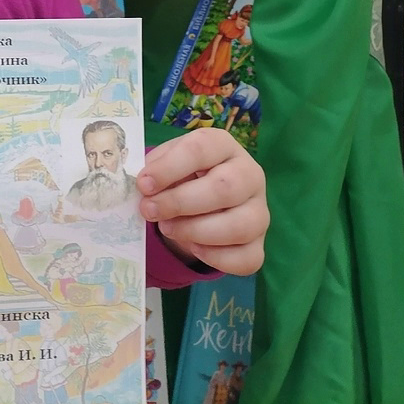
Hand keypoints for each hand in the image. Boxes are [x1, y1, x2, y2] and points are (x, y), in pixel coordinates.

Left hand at [137, 128, 267, 275]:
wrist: (201, 198)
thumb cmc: (182, 174)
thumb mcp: (166, 162)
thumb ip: (155, 169)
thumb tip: (145, 186)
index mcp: (223, 146)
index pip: (201, 149)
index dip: (170, 167)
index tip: (144, 184)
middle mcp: (250, 175)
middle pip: (224, 188)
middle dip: (180, 202)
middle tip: (149, 210)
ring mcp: (259, 211)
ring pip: (239, 226)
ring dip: (195, 231)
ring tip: (167, 228)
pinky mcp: (259, 244)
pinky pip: (246, 258)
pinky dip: (216, 257)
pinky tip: (193, 248)